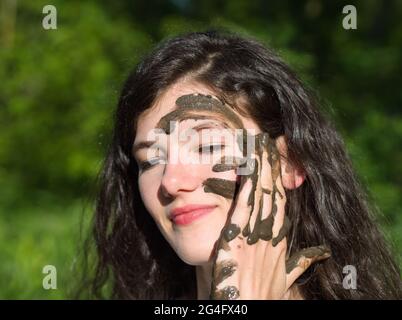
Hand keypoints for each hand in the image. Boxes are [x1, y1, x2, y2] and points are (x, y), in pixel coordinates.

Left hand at [209, 132, 330, 299]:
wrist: (248, 307)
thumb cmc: (262, 296)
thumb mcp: (284, 279)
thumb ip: (299, 263)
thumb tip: (319, 255)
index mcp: (280, 239)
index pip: (282, 202)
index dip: (280, 178)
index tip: (276, 158)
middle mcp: (271, 233)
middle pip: (274, 192)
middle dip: (271, 165)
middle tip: (267, 140)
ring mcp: (256, 234)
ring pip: (261, 193)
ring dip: (260, 167)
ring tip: (258, 143)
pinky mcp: (237, 237)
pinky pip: (244, 205)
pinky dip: (247, 184)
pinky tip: (246, 166)